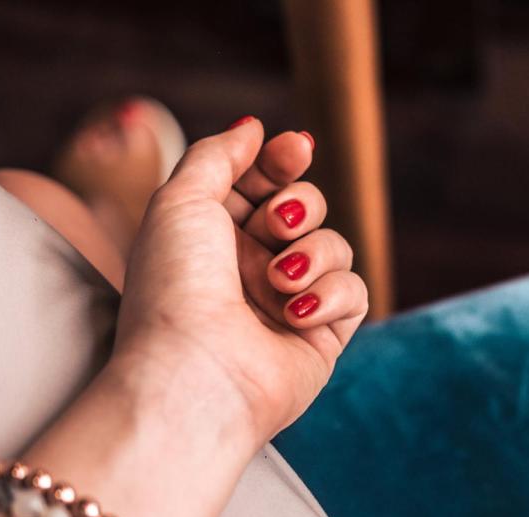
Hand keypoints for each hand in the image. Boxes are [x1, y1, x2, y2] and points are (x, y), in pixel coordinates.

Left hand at [113, 118, 367, 445]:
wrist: (194, 376)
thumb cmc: (174, 290)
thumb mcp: (181, 201)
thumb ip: (218, 155)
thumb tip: (252, 127)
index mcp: (216, 235)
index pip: (265, 181)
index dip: (284, 160)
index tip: (293, 149)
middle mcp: (253, 266)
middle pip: (308, 207)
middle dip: (298, 206)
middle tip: (275, 224)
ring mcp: (291, 300)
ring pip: (336, 244)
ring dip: (311, 253)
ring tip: (278, 281)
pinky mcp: (323, 334)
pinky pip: (354, 290)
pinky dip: (330, 294)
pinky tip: (295, 314)